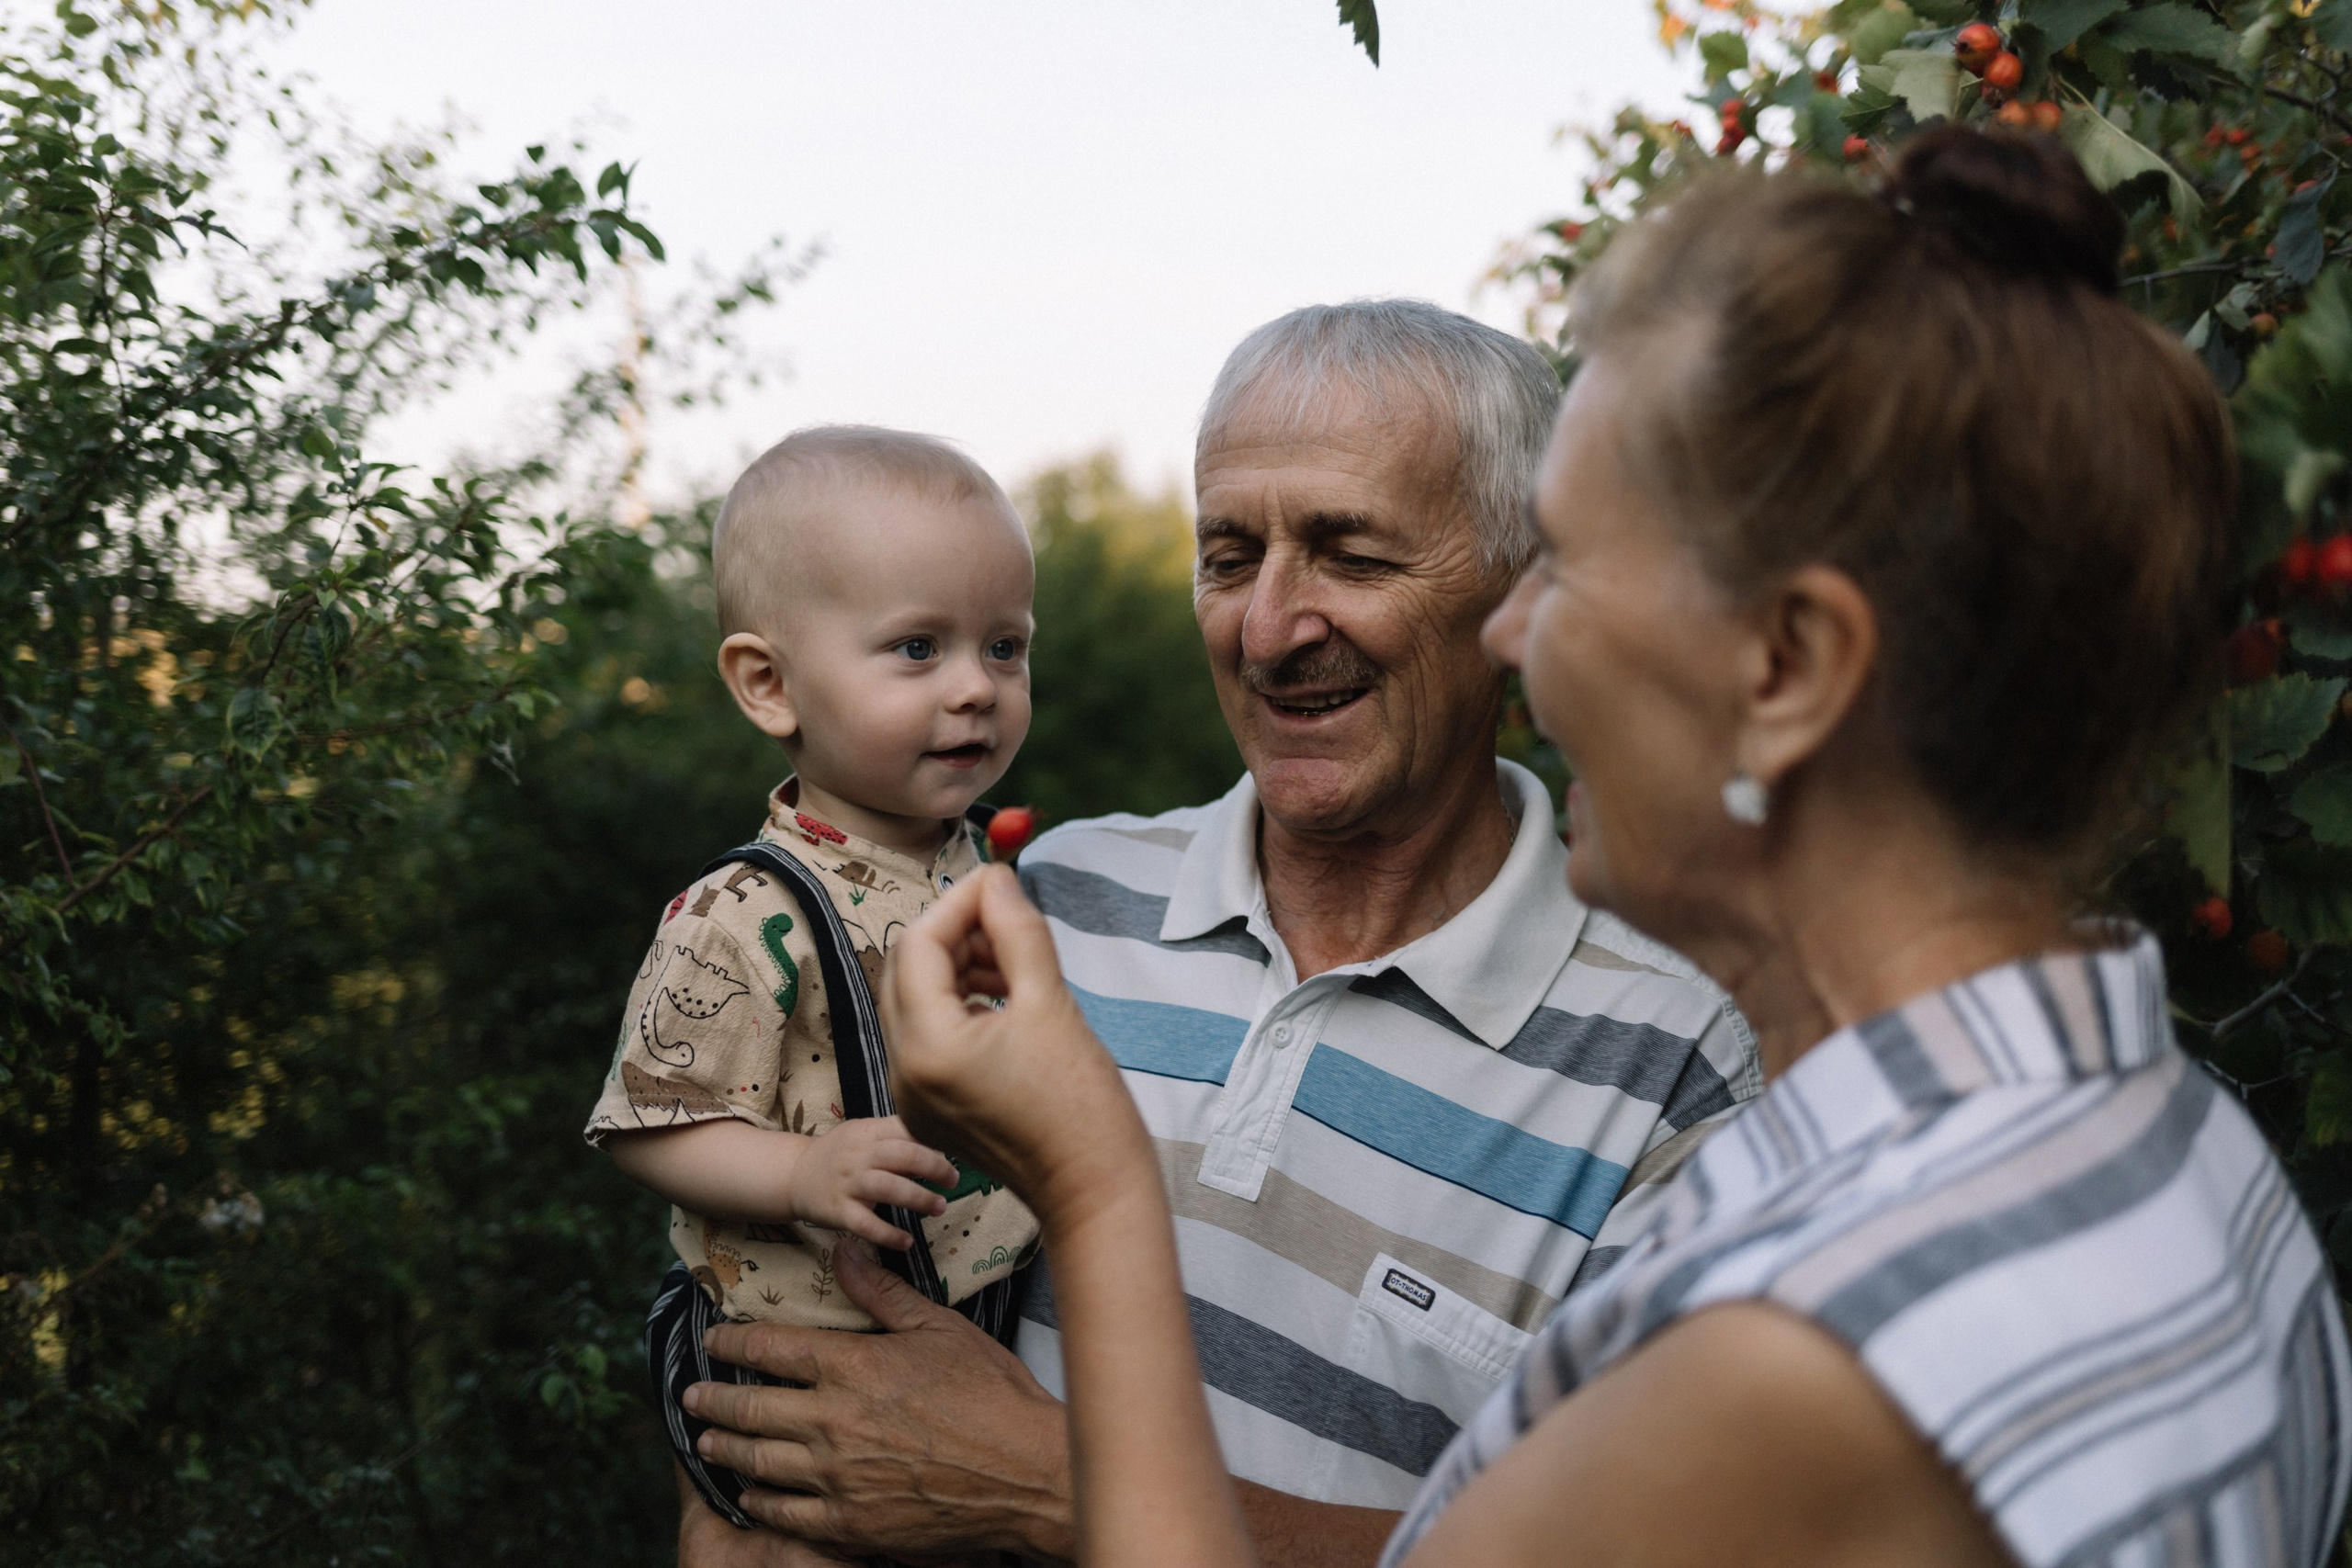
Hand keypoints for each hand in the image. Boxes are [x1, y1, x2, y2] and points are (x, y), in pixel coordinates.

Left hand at [685, 1239, 1075, 1561]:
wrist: (1027, 1474)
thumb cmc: (992, 1395)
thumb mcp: (940, 1329)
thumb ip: (882, 1293)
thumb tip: (842, 1252)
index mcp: (852, 1365)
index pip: (772, 1347)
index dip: (734, 1341)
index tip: (713, 1340)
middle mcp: (832, 1421)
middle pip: (750, 1405)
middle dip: (712, 1397)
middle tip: (691, 1394)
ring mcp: (837, 1476)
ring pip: (757, 1460)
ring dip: (726, 1446)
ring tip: (708, 1438)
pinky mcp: (850, 1522)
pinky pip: (784, 1513)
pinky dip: (759, 1501)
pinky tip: (750, 1494)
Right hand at [788, 1115, 954, 1250]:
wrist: (794, 1175)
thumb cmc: (840, 1154)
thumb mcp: (864, 1135)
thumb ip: (896, 1141)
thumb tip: (939, 1151)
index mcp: (868, 1132)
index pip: (904, 1127)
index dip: (931, 1137)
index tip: (953, 1148)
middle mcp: (859, 1155)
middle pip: (902, 1155)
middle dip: (934, 1166)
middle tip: (953, 1179)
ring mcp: (848, 1183)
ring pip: (888, 1188)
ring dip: (919, 1198)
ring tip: (940, 1207)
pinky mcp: (839, 1211)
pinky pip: (866, 1224)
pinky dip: (889, 1235)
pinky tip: (907, 1242)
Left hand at [880, 865, 1150, 1228]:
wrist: (1093, 1190)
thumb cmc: (1082, 1105)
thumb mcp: (1052, 1003)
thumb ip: (1017, 932)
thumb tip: (997, 879)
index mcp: (928, 1048)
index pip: (919, 945)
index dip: (958, 904)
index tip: (1001, 882)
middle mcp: (904, 1073)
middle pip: (906, 970)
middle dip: (954, 933)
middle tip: (1009, 920)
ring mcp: (912, 1096)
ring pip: (914, 1001)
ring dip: (957, 967)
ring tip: (1015, 964)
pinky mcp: (929, 1110)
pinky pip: (927, 1037)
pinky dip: (959, 1006)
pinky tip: (1005, 1002)